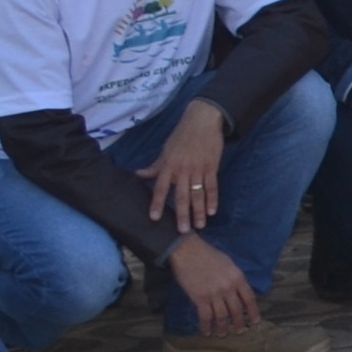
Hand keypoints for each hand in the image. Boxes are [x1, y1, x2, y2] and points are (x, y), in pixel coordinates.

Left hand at [142, 99, 226, 233]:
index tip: (155, 218)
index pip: (161, 188)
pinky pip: (212, 186)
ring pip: (198, 194)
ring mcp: (198, 169)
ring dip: (199, 211)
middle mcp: (182, 170)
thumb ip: (154, 166)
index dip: (158, 203)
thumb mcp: (165, 150)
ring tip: (200, 225)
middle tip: (182, 231)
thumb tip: (138, 175)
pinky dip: (213, 199)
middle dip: (182, 214)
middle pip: (182, 196)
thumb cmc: (181, 136)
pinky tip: (213, 211)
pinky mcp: (211, 167)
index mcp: (168, 166)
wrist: (202, 121)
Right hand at [164, 232, 260, 333]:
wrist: (188, 251)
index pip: (249, 298)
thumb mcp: (229, 263)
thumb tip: (238, 291)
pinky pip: (205, 316)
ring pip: (222, 316)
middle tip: (240, 331)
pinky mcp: (200, 298)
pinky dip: (206, 326)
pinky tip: (207, 332)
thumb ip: (235, 278)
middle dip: (239, 323)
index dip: (253, 312)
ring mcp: (214, 294)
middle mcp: (228, 287)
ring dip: (223, 328)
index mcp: (238, 278)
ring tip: (223, 334)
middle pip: (237, 310)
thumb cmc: (208, 255)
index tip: (255, 321)